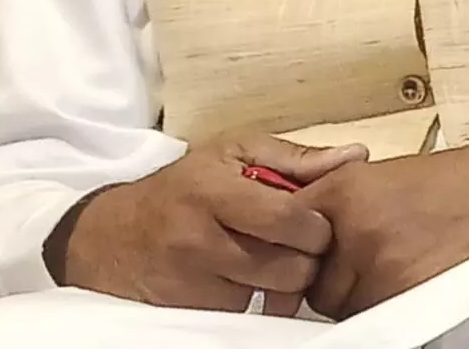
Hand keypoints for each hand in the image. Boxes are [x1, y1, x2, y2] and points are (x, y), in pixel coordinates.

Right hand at [44, 131, 366, 313]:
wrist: (113, 236)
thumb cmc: (185, 186)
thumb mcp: (233, 154)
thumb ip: (295, 158)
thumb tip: (355, 156)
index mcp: (214, 188)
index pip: (287, 219)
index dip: (315, 225)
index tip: (316, 221)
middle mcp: (199, 238)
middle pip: (286, 266)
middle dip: (305, 257)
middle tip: (300, 243)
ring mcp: (191, 282)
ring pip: (270, 295)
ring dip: (283, 281)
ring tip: (274, 256)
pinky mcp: (190, 314)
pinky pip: (247, 314)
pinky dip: (257, 299)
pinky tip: (250, 277)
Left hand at [298, 141, 468, 319]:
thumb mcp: (389, 177)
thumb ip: (343, 206)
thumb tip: (308, 238)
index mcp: (345, 189)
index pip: (287, 234)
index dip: (296, 250)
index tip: (303, 259)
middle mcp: (352, 229)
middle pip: (312, 280)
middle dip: (334, 277)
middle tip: (375, 258)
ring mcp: (377, 270)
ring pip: (342, 307)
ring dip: (362, 298)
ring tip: (405, 267)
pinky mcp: (406, 304)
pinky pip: (376, 323)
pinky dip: (391, 314)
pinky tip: (417, 285)